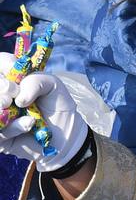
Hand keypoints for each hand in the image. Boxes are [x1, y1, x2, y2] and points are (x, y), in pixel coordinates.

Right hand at [0, 52, 89, 171]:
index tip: (13, 72)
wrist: (65, 135)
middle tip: (14, 97)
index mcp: (12, 80)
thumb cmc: (57, 106)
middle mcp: (2, 97)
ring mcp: (0, 116)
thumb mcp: (53, 86)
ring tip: (28, 115)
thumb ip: (37, 81)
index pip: (0, 64)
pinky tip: (28, 125)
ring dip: (5, 110)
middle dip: (2, 89)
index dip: (4, 65)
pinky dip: (12, 128)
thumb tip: (18, 98)